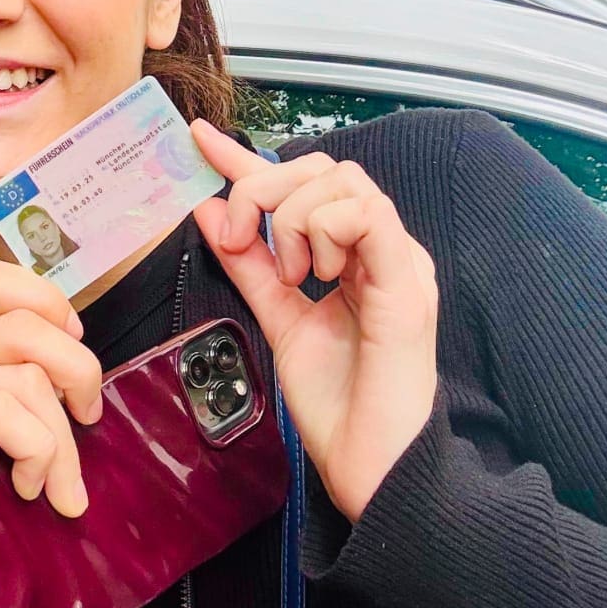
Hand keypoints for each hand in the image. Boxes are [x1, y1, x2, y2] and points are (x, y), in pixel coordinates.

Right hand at [0, 259, 103, 569]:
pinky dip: (37, 452)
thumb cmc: (17, 484)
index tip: (73, 342)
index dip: (45, 302)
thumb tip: (82, 361)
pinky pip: (4, 416)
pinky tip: (29, 486)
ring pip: (23, 380)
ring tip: (58, 481)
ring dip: (62, 439)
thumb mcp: (40, 412)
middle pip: (23, 328)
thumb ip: (47, 369)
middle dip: (77, 373)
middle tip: (87, 418)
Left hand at [192, 122, 437, 523]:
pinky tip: (314, 274)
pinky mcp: (407, 281)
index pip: (301, 187)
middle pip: (322, 168)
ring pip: (341, 181)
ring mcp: (399, 261)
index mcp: (355, 257)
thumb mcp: (279, 320)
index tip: (199, 138)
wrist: (370, 469)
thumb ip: (248, 266)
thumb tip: (210, 212)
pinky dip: (322, 231)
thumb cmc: (339, 406)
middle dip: (262, 189)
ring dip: (291, 217)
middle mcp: (381, 250)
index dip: (247, 158)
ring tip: (288, 276)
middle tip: (238, 239)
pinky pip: (366, 214)